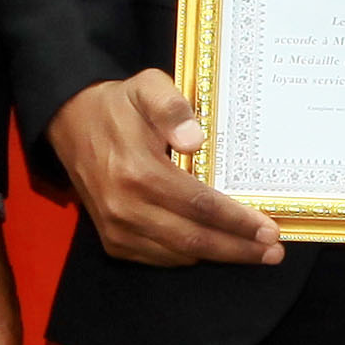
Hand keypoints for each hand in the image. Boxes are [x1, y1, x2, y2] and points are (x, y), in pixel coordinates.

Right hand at [50, 73, 282, 269]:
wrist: (71, 123)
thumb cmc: (118, 105)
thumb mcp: (147, 87)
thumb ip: (172, 107)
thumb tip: (196, 139)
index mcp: (138, 171)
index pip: (199, 205)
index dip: (237, 220)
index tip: (269, 229)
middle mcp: (125, 207)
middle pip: (193, 239)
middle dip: (237, 249)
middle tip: (273, 253)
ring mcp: (116, 228)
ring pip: (178, 254)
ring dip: (218, 257)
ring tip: (252, 253)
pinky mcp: (112, 240)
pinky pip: (159, 258)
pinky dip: (190, 257)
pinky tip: (215, 249)